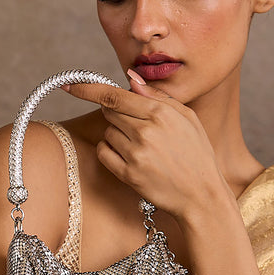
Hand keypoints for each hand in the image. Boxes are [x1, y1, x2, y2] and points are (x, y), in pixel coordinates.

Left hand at [61, 70, 226, 220]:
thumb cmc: (197, 154)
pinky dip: (111, 151)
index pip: (114, 96)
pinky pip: (103, 153)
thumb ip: (158, 96)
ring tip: (143, 146)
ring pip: (107, 132)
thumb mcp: (188, 118)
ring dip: (117, 135)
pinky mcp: (128, 174)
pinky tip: (130, 157)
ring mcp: (135, 154)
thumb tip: (130, 79)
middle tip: (137, 126)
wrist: (202, 195)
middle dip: (117, 114)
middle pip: (108, 112)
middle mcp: (145, 132)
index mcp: (161, 113)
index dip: (88, 89)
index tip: (71, 85)